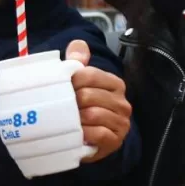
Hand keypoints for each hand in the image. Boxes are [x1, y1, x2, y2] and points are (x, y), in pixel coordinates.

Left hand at [67, 40, 131, 162]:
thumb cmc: (83, 110)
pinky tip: (78, 134)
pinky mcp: (116, 140)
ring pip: (93, 114)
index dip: (71, 81)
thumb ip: (78, 63)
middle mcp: (122, 102)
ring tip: (69, 122)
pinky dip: (85, 134)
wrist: (89, 141)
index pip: (90, 74)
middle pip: (88, 95)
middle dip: (71, 102)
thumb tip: (78, 44)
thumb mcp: (79, 85)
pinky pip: (98, 133)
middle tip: (62, 108)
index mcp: (114, 83)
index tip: (63, 88)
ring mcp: (121, 122)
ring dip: (76, 119)